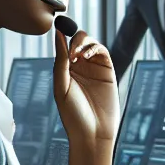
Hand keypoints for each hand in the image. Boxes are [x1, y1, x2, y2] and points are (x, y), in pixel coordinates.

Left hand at [54, 28, 119, 164]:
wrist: (93, 133)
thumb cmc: (73, 114)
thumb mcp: (62, 85)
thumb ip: (60, 60)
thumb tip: (57, 34)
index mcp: (64, 70)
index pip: (63, 45)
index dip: (62, 36)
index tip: (59, 31)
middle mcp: (79, 67)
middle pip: (77, 41)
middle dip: (74, 39)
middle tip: (71, 51)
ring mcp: (94, 68)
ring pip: (90, 43)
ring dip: (84, 42)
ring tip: (78, 54)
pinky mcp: (107, 72)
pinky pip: (102, 52)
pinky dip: (95, 47)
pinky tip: (88, 54)